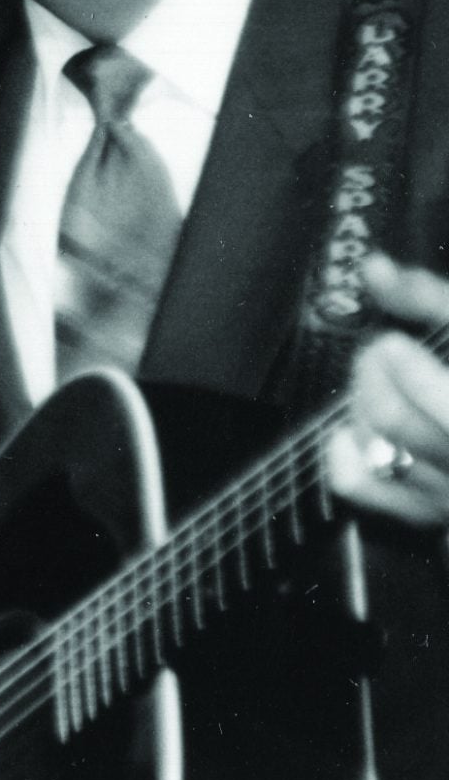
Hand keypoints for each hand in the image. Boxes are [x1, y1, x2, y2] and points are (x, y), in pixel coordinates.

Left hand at [327, 252, 448, 526]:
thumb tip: (375, 268)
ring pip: (378, 448)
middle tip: (378, 351)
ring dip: (361, 404)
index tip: (391, 343)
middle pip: (397, 421)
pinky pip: (360, 483)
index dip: (411, 374)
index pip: (446, 409)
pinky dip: (340, 450)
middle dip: (373, 376)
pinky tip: (348, 427)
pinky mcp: (424, 511)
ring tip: (376, 382)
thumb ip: (428, 298)